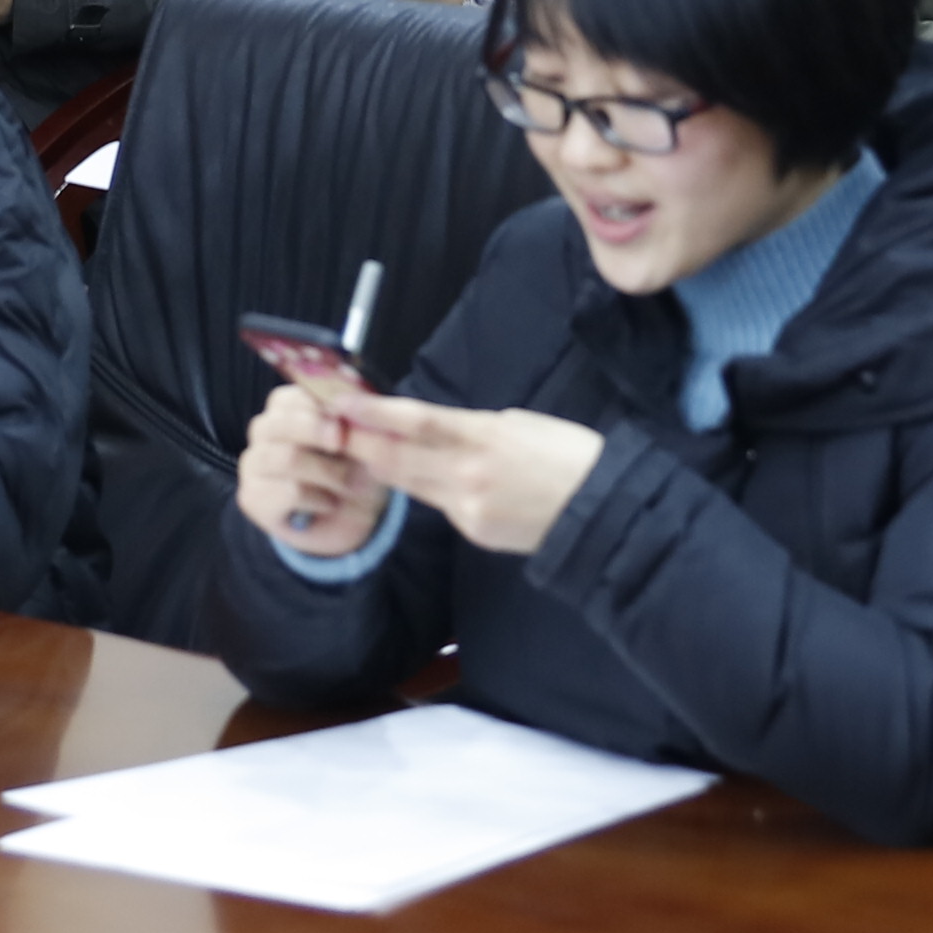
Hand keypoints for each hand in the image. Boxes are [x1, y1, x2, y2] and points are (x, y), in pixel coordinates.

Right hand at [235, 373, 389, 555]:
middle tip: (341, 444)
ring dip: (325, 472)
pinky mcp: (251, 498)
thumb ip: (353, 414)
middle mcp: (263, 432)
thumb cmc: (356, 468)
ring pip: (285, 458)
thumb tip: (349, 390)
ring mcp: (253, 465)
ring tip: (346, 482)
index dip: (317, 407)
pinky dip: (318, 499)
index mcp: (286, 409)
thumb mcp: (364, 439)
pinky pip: (288, 492)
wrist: (352, 518)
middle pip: (280, 424)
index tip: (343, 419)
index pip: (288, 398)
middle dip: (317, 433)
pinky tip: (328, 503)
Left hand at [330, 389, 609, 557]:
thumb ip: (471, 428)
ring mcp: (467, 507)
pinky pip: (439, 506)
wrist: (600, 509)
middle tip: (332, 427)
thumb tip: (435, 430)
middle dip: (360, 442)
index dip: (374, 412)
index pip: (415, 421)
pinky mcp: (473, 531)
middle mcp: (468, 474)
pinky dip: (425, 489)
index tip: (342, 401)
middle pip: (398, 456)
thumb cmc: (567, 453)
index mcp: (483, 436)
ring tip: (358, 448)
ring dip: (382, 466)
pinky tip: (417, 477)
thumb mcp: (519, 423)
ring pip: (410, 484)